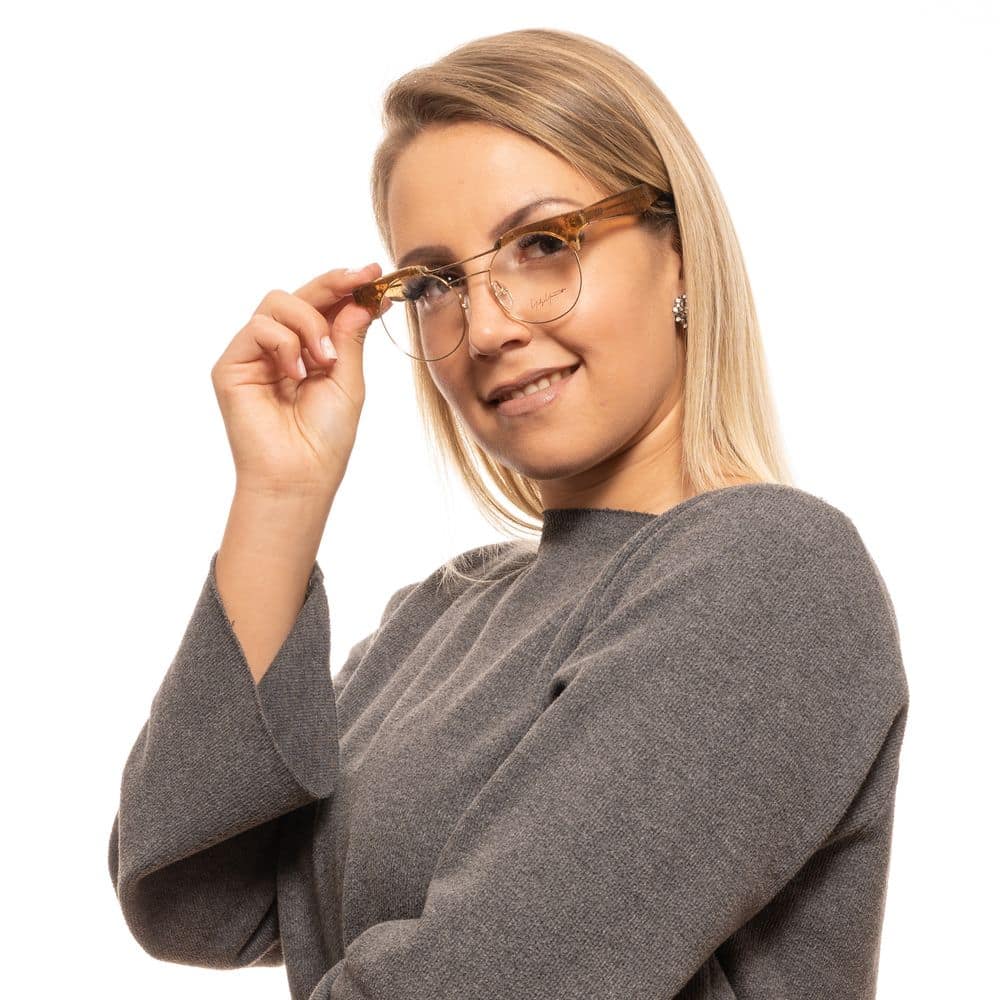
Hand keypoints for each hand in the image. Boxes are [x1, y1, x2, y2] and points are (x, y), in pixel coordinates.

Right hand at [210, 263, 390, 497]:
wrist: (300, 475)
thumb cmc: (325, 438)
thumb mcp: (348, 380)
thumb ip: (349, 337)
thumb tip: (360, 298)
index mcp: (309, 353)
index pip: (324, 307)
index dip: (347, 286)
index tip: (376, 274)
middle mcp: (279, 349)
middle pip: (299, 295)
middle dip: (333, 284)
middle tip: (363, 279)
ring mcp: (253, 355)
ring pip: (277, 302)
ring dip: (309, 324)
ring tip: (325, 360)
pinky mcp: (231, 366)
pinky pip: (258, 328)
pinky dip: (285, 344)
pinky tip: (296, 373)